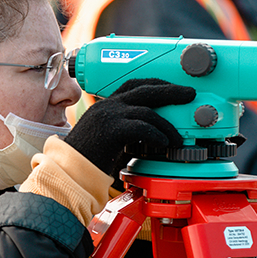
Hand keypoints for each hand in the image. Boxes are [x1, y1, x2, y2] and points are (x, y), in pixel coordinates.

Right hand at [64, 79, 196, 175]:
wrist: (67, 173)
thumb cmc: (89, 162)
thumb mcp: (112, 142)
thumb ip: (131, 135)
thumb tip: (157, 136)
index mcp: (106, 106)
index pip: (134, 85)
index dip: (156, 84)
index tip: (173, 87)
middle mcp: (107, 106)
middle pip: (144, 88)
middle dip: (171, 90)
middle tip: (189, 94)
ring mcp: (108, 115)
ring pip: (146, 109)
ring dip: (167, 124)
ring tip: (178, 138)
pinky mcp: (110, 130)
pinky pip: (141, 127)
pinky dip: (156, 135)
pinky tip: (164, 144)